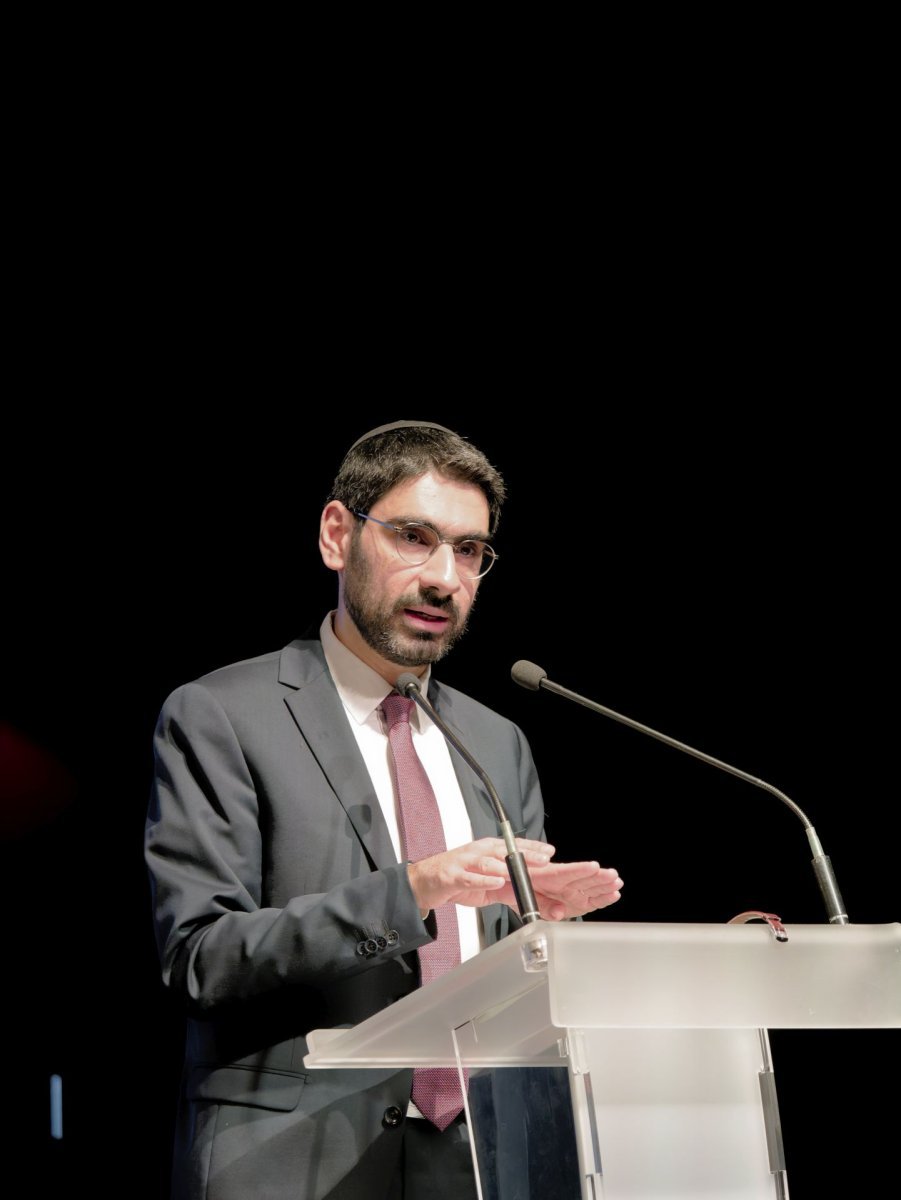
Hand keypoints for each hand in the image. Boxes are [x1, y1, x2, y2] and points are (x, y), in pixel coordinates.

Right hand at [407, 837, 554, 913]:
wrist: (424, 883)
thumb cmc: (456, 878)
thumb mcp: (486, 884)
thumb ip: (508, 889)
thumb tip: (530, 897)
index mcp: (487, 851)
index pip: (513, 846)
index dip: (532, 848)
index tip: (550, 851)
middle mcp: (478, 852)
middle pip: (504, 850)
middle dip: (526, 855)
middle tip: (543, 859)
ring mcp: (465, 863)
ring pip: (488, 862)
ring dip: (506, 866)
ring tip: (522, 870)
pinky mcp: (453, 876)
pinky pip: (470, 878)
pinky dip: (483, 880)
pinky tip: (495, 882)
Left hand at [523, 860, 622, 919]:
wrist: (512, 890)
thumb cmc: (515, 889)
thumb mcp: (522, 897)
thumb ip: (542, 906)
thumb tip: (558, 912)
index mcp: (547, 877)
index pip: (566, 872)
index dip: (580, 870)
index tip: (593, 866)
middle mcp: (562, 883)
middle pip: (582, 879)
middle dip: (598, 877)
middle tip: (612, 875)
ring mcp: (571, 892)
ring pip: (590, 887)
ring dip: (604, 885)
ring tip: (616, 881)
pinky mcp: (576, 902)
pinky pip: (591, 900)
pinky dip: (603, 897)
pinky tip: (613, 894)